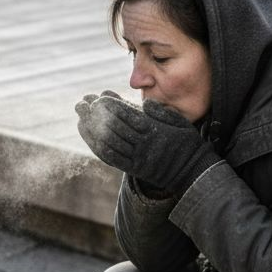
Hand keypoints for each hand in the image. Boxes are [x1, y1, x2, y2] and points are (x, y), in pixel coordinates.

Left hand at [75, 93, 218, 195]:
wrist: (192, 173)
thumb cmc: (187, 143)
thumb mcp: (181, 122)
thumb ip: (162, 112)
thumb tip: (145, 102)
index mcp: (155, 132)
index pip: (128, 117)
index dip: (111, 107)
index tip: (98, 98)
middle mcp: (144, 146)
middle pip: (114, 128)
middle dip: (95, 115)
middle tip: (81, 104)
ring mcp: (138, 159)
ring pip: (109, 144)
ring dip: (91, 130)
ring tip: (79, 117)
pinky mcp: (134, 170)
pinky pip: (112, 159)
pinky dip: (97, 147)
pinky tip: (89, 137)